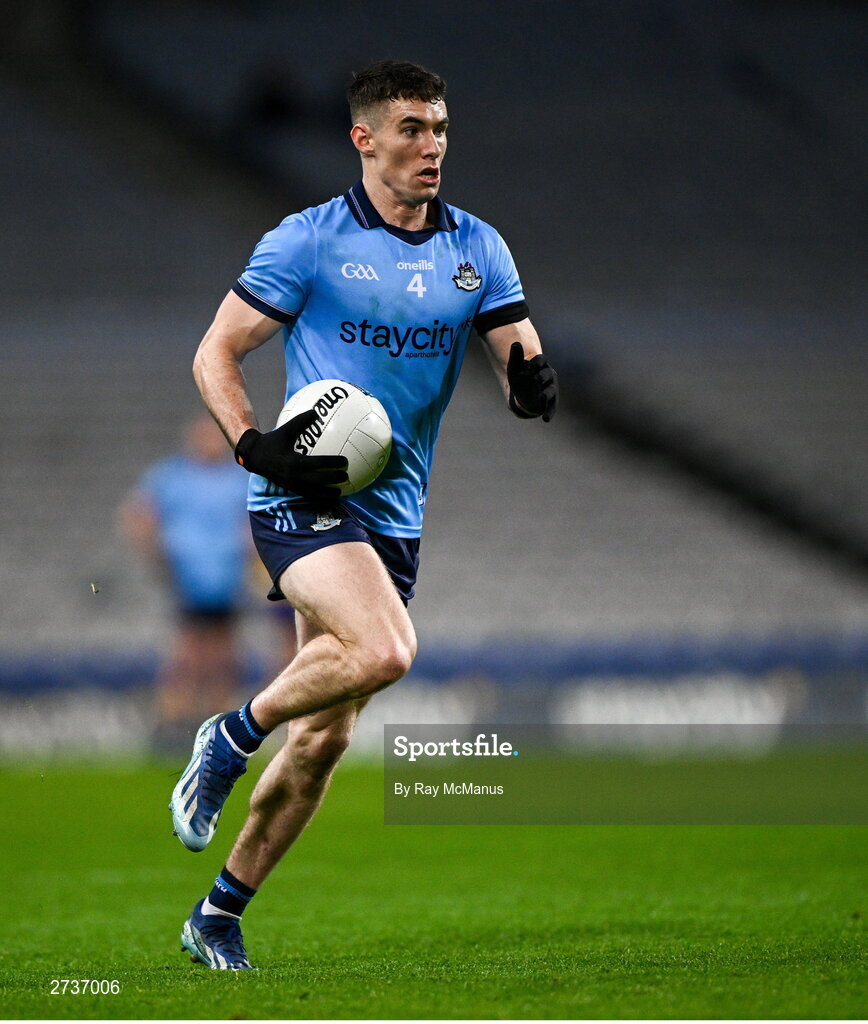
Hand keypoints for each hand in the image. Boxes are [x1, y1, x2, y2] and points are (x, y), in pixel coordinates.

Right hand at [234, 410, 348, 500]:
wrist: (254, 457)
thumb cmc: (272, 442)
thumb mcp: (285, 430)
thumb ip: (301, 421)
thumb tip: (316, 411)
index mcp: (294, 462)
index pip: (318, 463)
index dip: (332, 463)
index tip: (345, 461)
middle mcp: (294, 476)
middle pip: (319, 480)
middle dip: (334, 479)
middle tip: (346, 476)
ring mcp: (292, 485)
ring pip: (314, 493)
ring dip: (327, 494)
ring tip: (340, 493)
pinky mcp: (290, 489)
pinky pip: (307, 495)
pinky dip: (318, 497)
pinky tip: (327, 497)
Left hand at [506, 342, 557, 421]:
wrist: (522, 392)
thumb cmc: (519, 376)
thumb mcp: (514, 367)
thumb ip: (516, 356)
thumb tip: (515, 343)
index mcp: (540, 364)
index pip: (541, 360)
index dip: (537, 361)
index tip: (531, 365)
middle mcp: (548, 375)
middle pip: (547, 374)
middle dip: (543, 376)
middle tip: (536, 378)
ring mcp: (550, 388)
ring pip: (551, 390)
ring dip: (547, 393)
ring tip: (542, 396)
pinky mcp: (550, 401)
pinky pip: (551, 406)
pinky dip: (549, 412)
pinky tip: (545, 419)